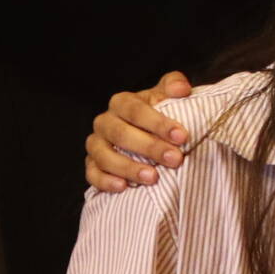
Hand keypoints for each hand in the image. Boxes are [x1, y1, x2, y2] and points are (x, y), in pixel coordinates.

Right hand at [85, 72, 197, 191]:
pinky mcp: (92, 165)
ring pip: (105, 156)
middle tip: (175, 159)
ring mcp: (96, 145)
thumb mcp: (166, 97)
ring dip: (129, 167)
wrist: (147, 137)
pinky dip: (106, 181)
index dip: (158, 123)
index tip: (182, 136)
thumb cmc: (158, 115)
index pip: (135, 110)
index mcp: (121, 103)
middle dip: (150, 147)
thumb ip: (173, 86)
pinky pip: (93, 174)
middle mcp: (105, 122)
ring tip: (153, 177)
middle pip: (121, 134)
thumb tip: (181, 89)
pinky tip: (123, 187)